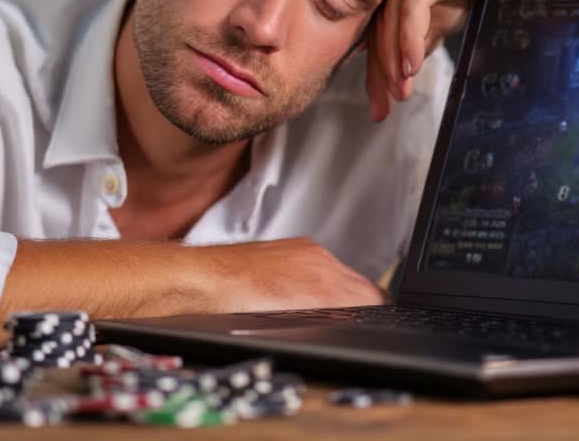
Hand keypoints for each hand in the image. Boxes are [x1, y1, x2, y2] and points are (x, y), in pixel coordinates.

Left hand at [205, 238, 386, 311]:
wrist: (202, 280)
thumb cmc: (232, 308)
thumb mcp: (289, 330)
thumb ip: (327, 325)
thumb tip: (348, 326)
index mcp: (326, 285)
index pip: (375, 301)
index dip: (376, 319)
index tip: (376, 328)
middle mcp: (321, 263)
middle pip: (365, 287)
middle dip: (364, 308)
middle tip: (352, 327)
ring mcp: (307, 252)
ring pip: (343, 275)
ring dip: (341, 294)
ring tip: (323, 314)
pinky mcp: (292, 247)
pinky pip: (321, 264)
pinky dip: (319, 281)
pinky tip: (300, 296)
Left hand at [366, 0, 578, 120]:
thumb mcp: (461, 14)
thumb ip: (432, 32)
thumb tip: (409, 66)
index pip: (384, 33)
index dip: (379, 71)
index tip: (382, 108)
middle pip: (381, 26)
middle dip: (380, 72)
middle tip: (384, 109)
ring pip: (392, 14)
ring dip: (393, 56)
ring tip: (401, 88)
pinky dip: (408, 32)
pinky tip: (412, 62)